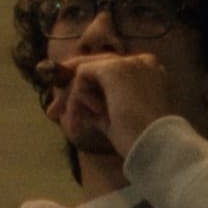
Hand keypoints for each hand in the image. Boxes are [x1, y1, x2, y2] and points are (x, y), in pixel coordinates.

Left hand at [36, 51, 187, 152]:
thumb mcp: (117, 120)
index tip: (69, 109)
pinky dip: (75, 99)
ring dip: (71, 99)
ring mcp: (128, 62)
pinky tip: (80, 120)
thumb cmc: (141, 139)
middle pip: (95, 70)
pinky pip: (81, 77)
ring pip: (86, 72)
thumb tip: (75, 106)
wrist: (155, 146)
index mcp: (148, 73)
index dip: (85, 88)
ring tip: (70, 125)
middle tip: (52, 113)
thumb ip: (98, 107)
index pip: (108, 74)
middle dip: (70, 91)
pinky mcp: (113, 68)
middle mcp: (141, 62)